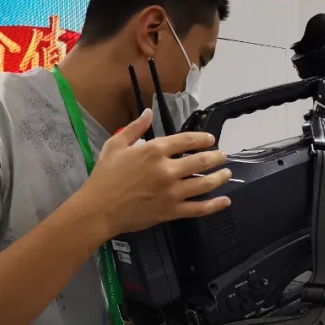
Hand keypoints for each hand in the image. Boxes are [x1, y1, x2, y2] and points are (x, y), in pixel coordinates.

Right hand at [80, 109, 231, 237]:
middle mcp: (167, 170)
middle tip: (224, 156)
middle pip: (201, 161)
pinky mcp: (172, 211)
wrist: (98, 209)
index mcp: (154, 151)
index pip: (187, 140)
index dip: (202, 139)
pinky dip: (214, 205)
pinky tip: (224, 201)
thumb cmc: (104, 176)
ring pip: (204, 184)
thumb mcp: (115, 145)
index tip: (211, 139)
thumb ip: (134, 128)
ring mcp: (172, 192)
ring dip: (220, 177)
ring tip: (226, 173)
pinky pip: (198, 209)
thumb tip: (148, 112)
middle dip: (216, 157)